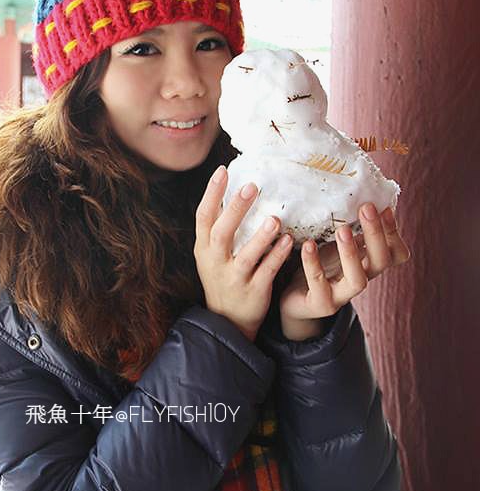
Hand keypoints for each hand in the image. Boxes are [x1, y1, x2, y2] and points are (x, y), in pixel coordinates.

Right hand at [194, 165, 293, 342]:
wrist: (227, 320)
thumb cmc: (223, 276)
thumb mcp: (211, 253)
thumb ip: (219, 227)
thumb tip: (231, 189)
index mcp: (204, 248)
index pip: (203, 216)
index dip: (211, 193)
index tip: (223, 170)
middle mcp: (215, 261)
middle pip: (221, 233)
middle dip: (235, 209)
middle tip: (251, 186)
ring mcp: (233, 278)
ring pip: (245, 256)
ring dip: (260, 237)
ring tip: (274, 219)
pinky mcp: (252, 292)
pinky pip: (266, 272)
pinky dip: (276, 256)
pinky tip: (288, 241)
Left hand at [279, 203, 410, 336]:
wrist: (294, 300)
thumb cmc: (318, 265)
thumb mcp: (334, 244)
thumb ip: (348, 227)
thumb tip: (354, 193)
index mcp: (367, 264)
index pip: (395, 252)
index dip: (393, 232)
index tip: (384, 207)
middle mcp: (360, 279)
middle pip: (381, 262)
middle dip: (376, 235)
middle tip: (366, 208)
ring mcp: (341, 296)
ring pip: (358, 281)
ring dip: (352, 254)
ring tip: (342, 230)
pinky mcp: (319, 304)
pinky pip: (319, 285)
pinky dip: (314, 264)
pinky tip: (309, 245)